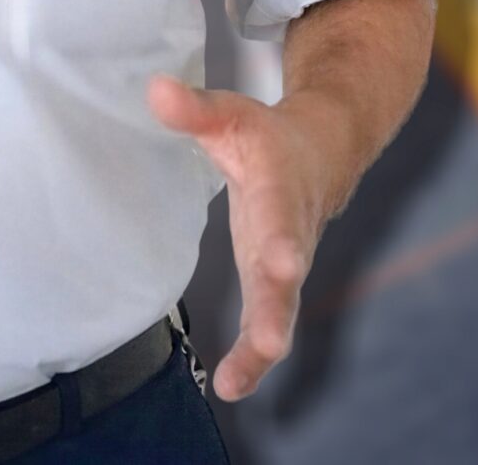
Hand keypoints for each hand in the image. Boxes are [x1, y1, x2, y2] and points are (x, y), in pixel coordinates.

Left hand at [145, 74, 336, 400]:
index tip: (284, 262)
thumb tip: (154, 90)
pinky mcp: (274, 287)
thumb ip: (196, 109)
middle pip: (287, 276)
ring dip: (262, 346)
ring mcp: (285, 266)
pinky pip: (267, 326)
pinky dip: (252, 360)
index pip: (281, 212)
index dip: (281, 238)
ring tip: (238, 380)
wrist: (323, 154)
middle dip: (278, 307)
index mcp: (282, 187)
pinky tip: (230, 386)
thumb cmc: (269, 138)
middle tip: (271, 342)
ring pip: (280, 310)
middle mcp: (291, 234)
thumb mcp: (234, 116)